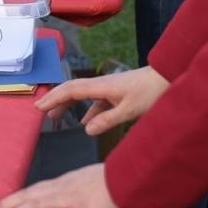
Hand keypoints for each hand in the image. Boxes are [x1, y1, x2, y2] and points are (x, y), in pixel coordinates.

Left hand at [0, 164, 124, 207]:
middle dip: (5, 205)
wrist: (132, 177)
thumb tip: (68, 195)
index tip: (0, 202)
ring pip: (34, 207)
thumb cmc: (118, 178)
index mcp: (64, 181)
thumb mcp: (90, 180)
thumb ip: (76, 187)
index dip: (16, 196)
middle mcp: (61, 188)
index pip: (34, 189)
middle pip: (27, 196)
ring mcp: (69, 200)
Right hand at [38, 65, 170, 135]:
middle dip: (55, 99)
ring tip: (56, 117)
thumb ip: (107, 120)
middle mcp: (102, 84)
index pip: (70, 91)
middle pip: (72, 90)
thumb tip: (86, 129)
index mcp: (101, 86)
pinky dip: (88, 111)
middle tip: (40, 111)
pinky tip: (86, 123)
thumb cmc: (151, 92)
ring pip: (83, 95)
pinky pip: (96, 101)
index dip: (54, 99)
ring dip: (68, 104)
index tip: (39, 108)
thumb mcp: (129, 110)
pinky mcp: (118, 93)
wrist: (169, 78)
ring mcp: (109, 88)